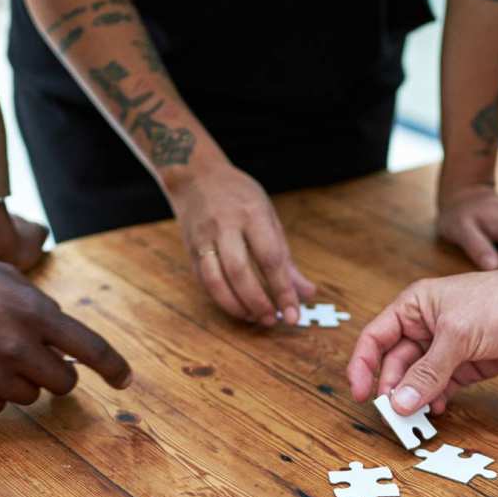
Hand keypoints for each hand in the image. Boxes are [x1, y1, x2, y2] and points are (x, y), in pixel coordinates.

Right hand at [0, 241, 131, 413]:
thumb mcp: (3, 277)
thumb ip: (39, 308)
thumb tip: (64, 339)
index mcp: (32, 312)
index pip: (90, 348)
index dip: (113, 367)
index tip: (125, 381)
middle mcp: (17, 346)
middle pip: (64, 382)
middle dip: (57, 374)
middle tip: (38, 361)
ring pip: (31, 396)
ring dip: (20, 380)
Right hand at [172, 162, 314, 325]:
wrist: (195, 176)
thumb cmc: (239, 198)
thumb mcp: (268, 217)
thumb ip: (286, 258)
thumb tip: (307, 293)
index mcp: (251, 213)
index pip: (270, 257)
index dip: (283, 289)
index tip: (294, 313)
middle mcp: (225, 225)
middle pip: (239, 271)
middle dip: (258, 301)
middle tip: (273, 320)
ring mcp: (203, 238)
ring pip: (215, 280)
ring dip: (236, 306)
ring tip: (255, 319)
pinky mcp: (191, 250)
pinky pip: (204, 281)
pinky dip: (222, 300)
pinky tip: (238, 309)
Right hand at [348, 261, 497, 415]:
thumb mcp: (458, 336)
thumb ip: (427, 372)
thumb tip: (399, 402)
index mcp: (414, 306)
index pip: (375, 338)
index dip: (363, 366)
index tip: (362, 394)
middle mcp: (426, 326)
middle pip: (394, 363)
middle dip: (392, 388)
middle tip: (393, 415)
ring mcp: (447, 347)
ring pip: (418, 379)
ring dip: (414, 398)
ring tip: (414, 419)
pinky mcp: (467, 364)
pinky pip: (441, 387)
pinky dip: (436, 400)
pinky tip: (438, 409)